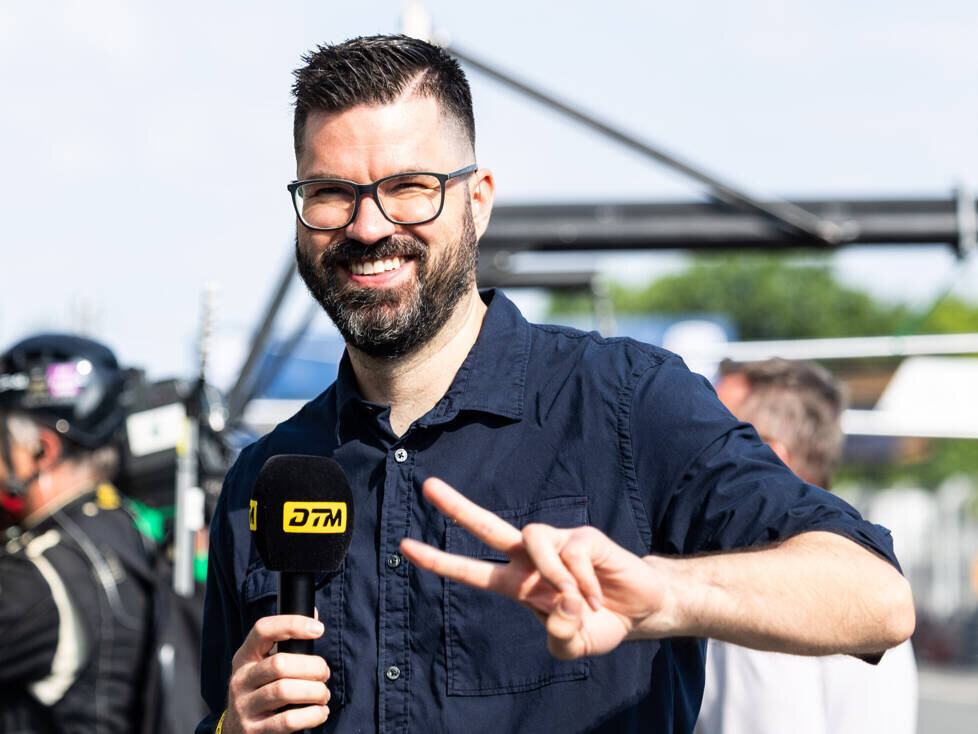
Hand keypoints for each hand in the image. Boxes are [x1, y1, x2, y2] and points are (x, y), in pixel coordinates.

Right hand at [223, 615, 330, 732]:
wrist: (237, 731)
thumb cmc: (261, 690)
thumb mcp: (264, 664)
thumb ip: (287, 643)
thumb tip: (314, 614)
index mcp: (246, 656)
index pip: (262, 629)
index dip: (292, 624)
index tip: (318, 629)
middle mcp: (241, 679)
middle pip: (280, 663)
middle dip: (312, 667)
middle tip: (325, 673)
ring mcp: (244, 706)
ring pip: (284, 691)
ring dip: (314, 691)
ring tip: (323, 694)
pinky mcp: (253, 730)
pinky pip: (287, 721)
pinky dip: (311, 715)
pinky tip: (320, 712)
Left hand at [400, 478, 672, 659]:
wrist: (640, 611)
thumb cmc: (597, 623)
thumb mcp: (572, 645)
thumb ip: (558, 636)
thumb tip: (559, 605)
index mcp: (518, 584)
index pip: (472, 571)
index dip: (439, 561)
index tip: (405, 547)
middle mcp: (531, 558)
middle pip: (488, 526)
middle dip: (457, 507)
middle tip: (427, 487)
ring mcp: (557, 544)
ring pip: (532, 538)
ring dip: (552, 575)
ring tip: (576, 600)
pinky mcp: (583, 537)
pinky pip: (572, 554)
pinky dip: (584, 582)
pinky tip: (598, 595)